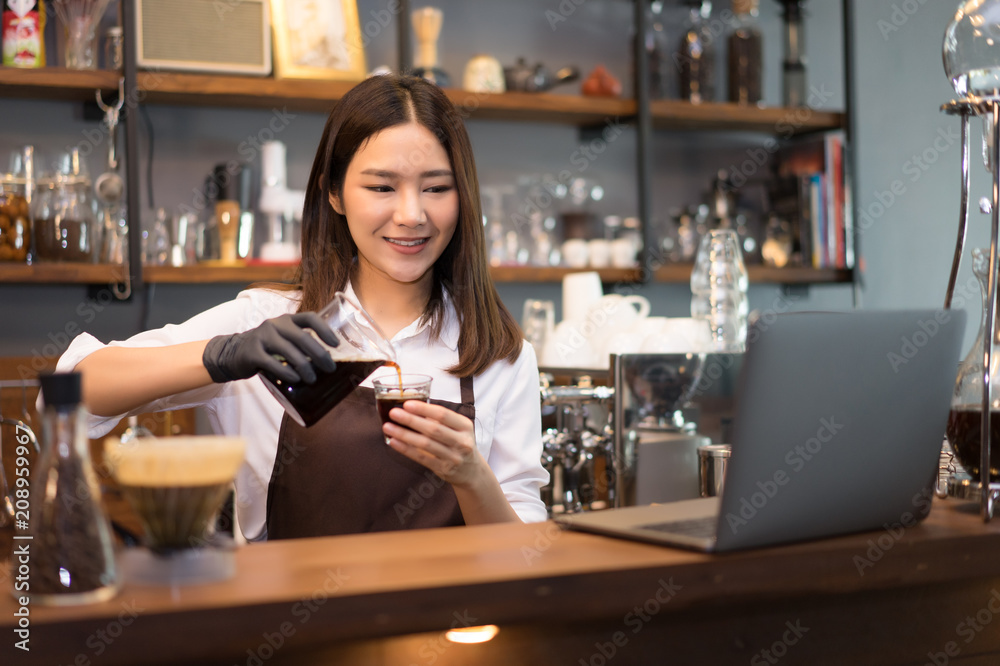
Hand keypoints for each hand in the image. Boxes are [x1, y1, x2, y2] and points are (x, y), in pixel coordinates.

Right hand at [202, 312, 338, 383]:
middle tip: (330, 368)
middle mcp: (275, 324)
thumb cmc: (267, 348)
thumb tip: (328, 362)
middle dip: (319, 354)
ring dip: (304, 367)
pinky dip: (286, 372)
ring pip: (289, 351)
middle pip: (302, 337)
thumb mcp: (284, 340)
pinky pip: (273, 363)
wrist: (233, 353)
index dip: (325, 330)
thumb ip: (301, 345)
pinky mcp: (252, 353)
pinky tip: (295, 379)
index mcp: (287, 320)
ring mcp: (263, 337)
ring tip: (313, 379)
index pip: (310, 318)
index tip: (336, 344)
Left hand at [383, 401, 484, 486]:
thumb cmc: (459, 444)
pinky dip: (406, 449)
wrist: (471, 471)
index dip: (424, 409)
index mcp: (465, 426)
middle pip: (433, 429)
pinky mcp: (443, 469)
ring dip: (404, 434)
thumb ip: (439, 419)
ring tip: (388, 427)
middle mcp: (461, 441)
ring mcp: (453, 457)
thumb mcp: (458, 429)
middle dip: (411, 420)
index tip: (407, 404)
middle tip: (394, 413)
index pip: (443, 414)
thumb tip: (411, 408)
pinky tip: (393, 441)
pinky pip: (421, 458)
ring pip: (425, 444)